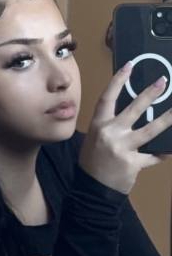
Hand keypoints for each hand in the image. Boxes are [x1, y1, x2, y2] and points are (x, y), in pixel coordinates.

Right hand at [78, 66, 171, 194]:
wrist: (92, 189)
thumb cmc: (93, 161)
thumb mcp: (95, 139)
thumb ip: (111, 125)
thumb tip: (134, 112)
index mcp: (98, 125)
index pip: (108, 97)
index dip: (118, 80)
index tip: (130, 66)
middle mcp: (110, 133)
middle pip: (134, 109)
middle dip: (150, 94)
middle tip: (164, 82)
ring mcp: (122, 148)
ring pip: (150, 130)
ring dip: (167, 119)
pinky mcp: (133, 163)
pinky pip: (153, 156)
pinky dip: (163, 153)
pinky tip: (170, 149)